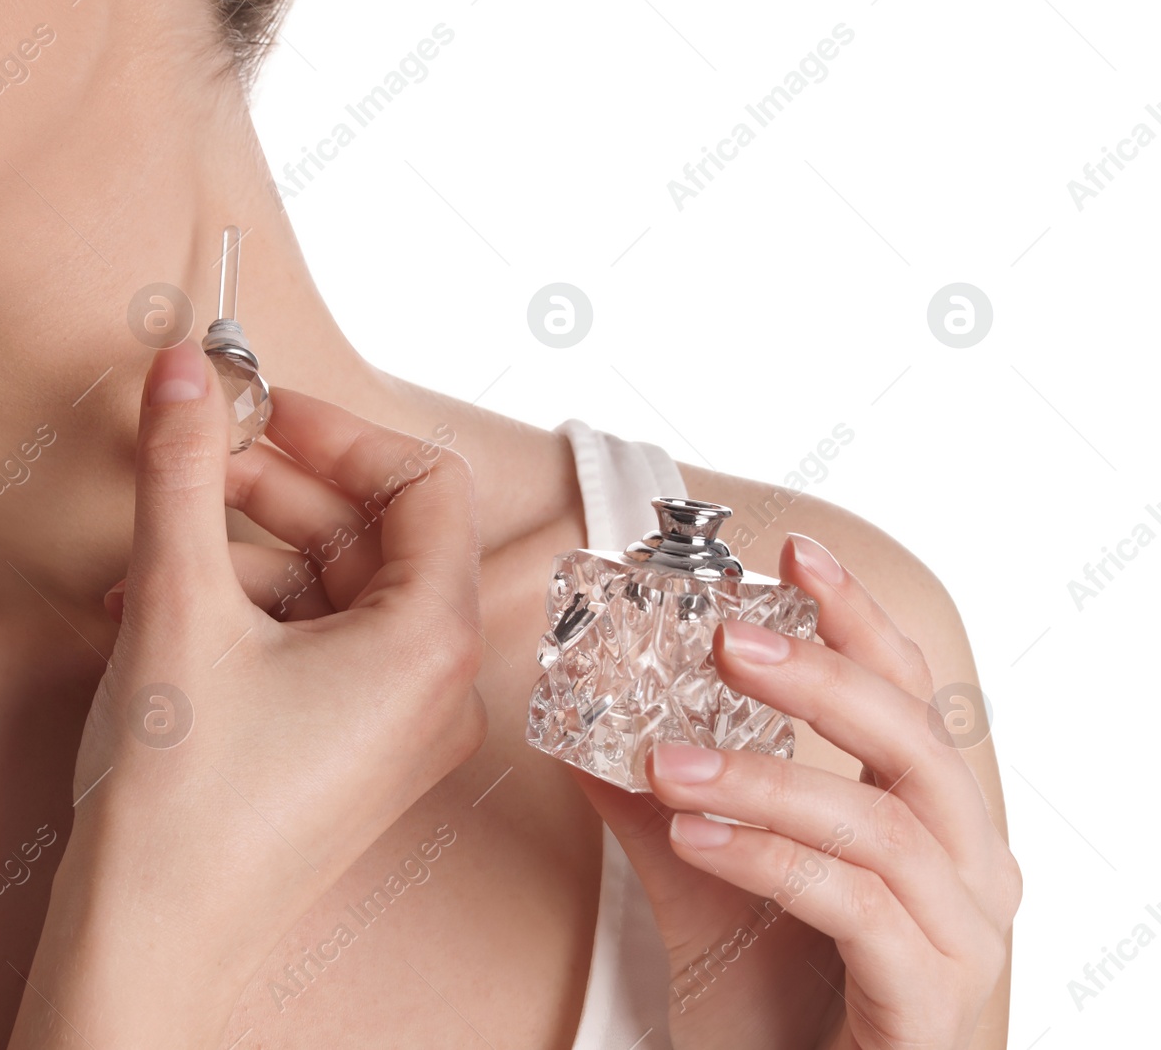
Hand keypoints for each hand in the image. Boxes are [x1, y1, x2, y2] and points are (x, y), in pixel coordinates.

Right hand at [11, 340, 485, 1048]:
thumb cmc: (185, 803)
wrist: (153, 943)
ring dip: (249, 550)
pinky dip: (250, 610)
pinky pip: (318, 644)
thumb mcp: (179, 606)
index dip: (337, 433)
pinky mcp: (351, 749)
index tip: (257, 411)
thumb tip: (184, 373)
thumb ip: (182, 473)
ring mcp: (395, 722)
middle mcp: (433, 683)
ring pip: (337, 589)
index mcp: (428, 640)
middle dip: (279, 488)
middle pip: (376, 534)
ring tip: (158, 546)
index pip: (422, 484)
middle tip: (195, 460)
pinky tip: (164, 604)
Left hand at [574, 534, 1020, 1049]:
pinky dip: (770, 861)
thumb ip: (661, 802)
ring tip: (666, 762)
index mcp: (931, 822)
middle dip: (818, 677)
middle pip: (915, 740)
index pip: (909, 695)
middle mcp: (971, 870)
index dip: (858, 619)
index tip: (794, 553)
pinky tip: (695, 835)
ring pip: (879, 825)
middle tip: (725, 637)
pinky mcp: (928, 1005)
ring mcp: (962, 940)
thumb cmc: (772, 1004)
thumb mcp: (705, 883)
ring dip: (764, 779)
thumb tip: (586, 726)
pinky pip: (856, 909)